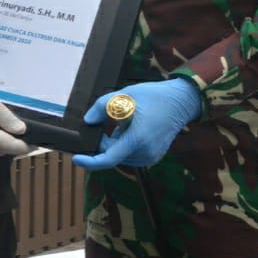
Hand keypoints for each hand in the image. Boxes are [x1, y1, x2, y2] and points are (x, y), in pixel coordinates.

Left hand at [72, 79, 201, 170]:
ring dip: (114, 143)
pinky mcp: (153, 156)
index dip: (90, 161)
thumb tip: (88, 121)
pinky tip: (129, 127)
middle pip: (113, 154)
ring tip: (123, 121)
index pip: (109, 159)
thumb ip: (102, 107)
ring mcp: (151, 157)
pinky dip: (124, 143)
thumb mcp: (124, 95)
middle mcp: (145, 153)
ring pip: (121, 155)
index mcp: (138, 139)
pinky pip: (130, 153)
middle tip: (102, 122)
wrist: (181, 101)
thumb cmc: (154, 96)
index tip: (76, 158)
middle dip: (103, 142)